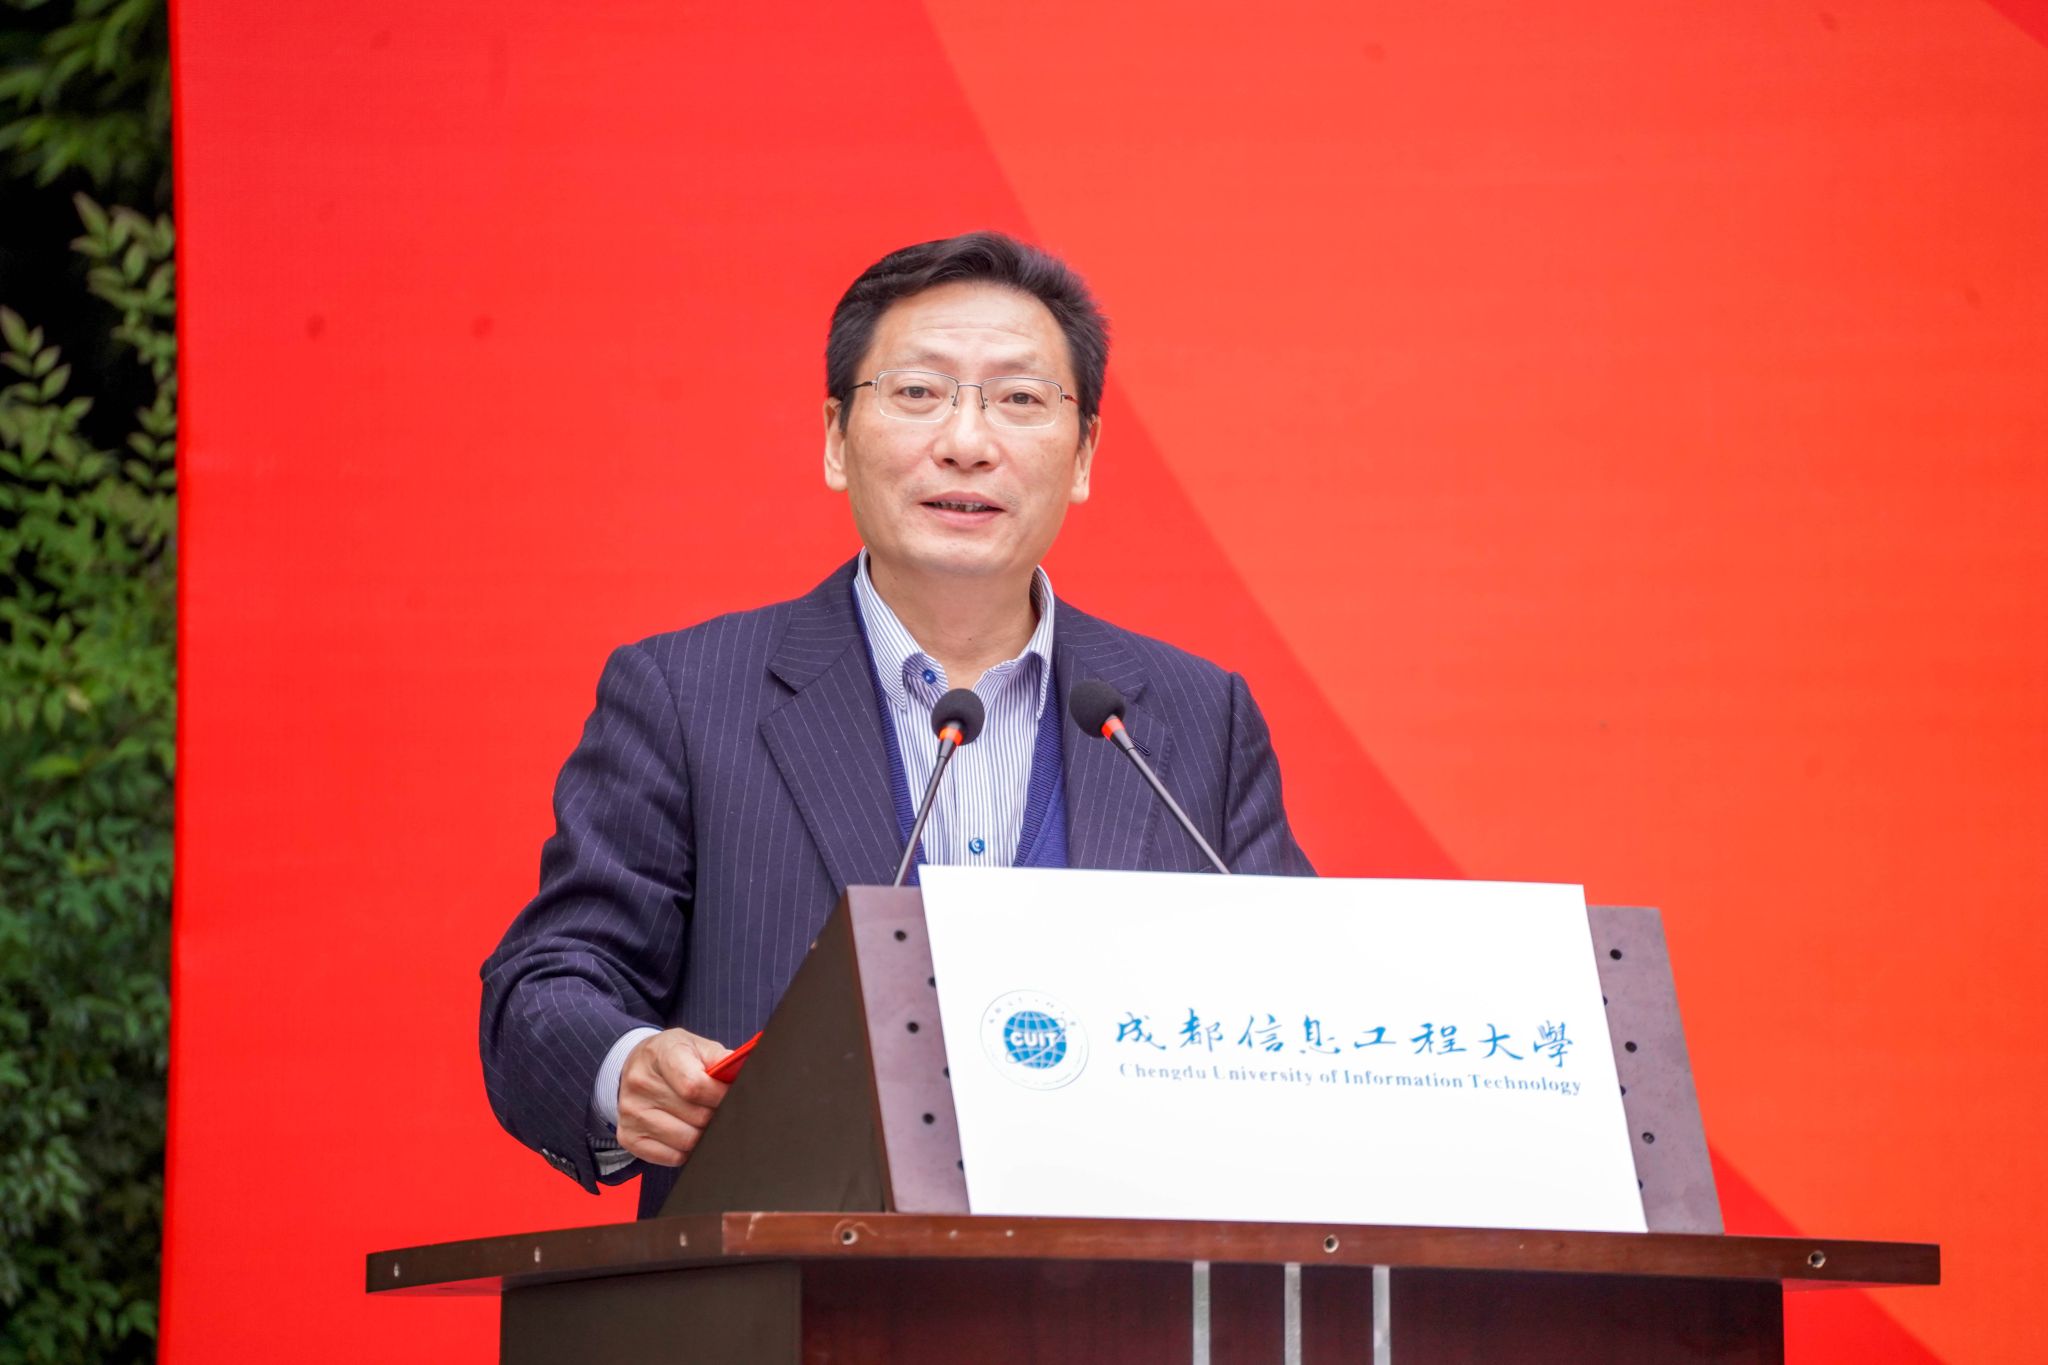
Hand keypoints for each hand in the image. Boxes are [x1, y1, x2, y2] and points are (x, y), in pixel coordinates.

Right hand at [615, 1028, 730, 1166]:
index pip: (694, 1086)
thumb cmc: (673, 1056)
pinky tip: (688, 1132)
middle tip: (720, 1109)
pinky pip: (671, 1157)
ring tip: (705, 1120)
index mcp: (659, 1055)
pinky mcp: (629, 1136)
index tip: (731, 1096)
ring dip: (704, 1135)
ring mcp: (631, 1112)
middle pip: (695, 1116)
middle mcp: (640, 1084)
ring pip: (685, 1140)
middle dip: (716, 1115)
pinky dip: (687, 1150)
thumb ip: (720, 1059)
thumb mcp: (696, 1045)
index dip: (720, 1096)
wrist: (636, 1065)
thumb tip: (742, 1077)